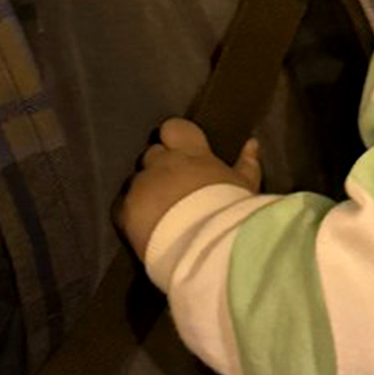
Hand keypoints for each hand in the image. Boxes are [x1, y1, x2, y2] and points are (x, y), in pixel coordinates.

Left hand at [114, 117, 260, 259]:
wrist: (208, 246)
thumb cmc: (231, 211)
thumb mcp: (246, 186)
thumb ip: (247, 163)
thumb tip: (252, 143)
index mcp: (192, 153)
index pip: (174, 127)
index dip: (173, 137)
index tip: (178, 150)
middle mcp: (163, 162)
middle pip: (152, 154)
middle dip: (159, 168)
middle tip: (172, 190)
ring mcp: (141, 184)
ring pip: (136, 181)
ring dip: (145, 192)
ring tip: (159, 215)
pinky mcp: (125, 209)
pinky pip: (121, 205)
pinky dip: (131, 213)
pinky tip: (143, 227)